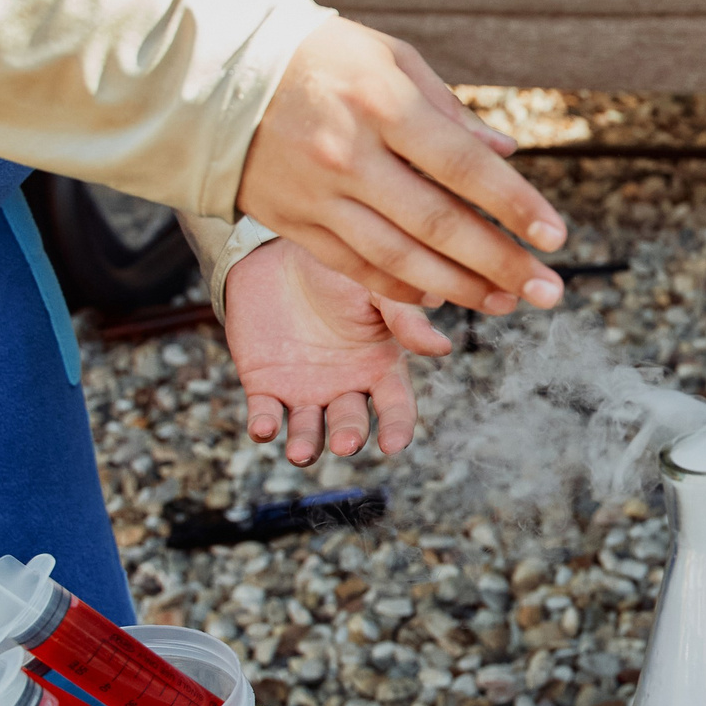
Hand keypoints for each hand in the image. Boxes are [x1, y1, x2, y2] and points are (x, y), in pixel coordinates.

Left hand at [223, 235, 452, 463]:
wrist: (276, 253)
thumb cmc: (337, 270)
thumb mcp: (374, 288)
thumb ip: (404, 318)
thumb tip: (442, 348)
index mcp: (379, 366)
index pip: (396, 407)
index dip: (398, 427)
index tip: (394, 444)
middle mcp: (345, 386)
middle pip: (351, 423)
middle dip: (349, 435)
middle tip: (346, 443)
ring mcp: (305, 390)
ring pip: (309, 430)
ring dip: (306, 445)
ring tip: (300, 452)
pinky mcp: (264, 386)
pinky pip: (265, 414)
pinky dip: (264, 427)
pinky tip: (264, 428)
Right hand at [238, 18, 567, 309]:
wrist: (207, 76)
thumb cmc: (313, 57)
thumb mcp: (386, 58)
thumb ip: (447, 109)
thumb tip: (504, 149)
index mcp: (381, 104)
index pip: (463, 166)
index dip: (515, 205)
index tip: (556, 236)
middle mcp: (349, 156)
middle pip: (439, 225)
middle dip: (501, 264)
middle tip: (548, 291)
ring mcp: (317, 197)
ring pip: (400, 259)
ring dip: (462, 288)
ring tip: (507, 303)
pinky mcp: (293, 223)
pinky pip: (358, 268)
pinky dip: (404, 288)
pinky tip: (443, 296)